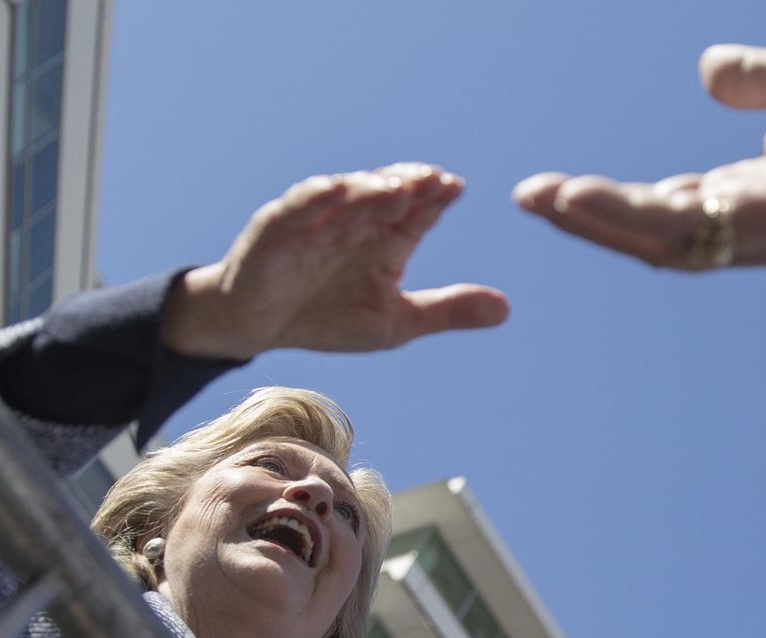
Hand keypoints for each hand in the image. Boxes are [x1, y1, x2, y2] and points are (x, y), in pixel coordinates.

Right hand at [161, 163, 508, 359]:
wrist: (258, 327)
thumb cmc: (328, 316)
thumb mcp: (395, 321)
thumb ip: (446, 311)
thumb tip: (506, 308)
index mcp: (387, 237)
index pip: (417, 210)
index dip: (435, 198)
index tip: (456, 188)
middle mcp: (356, 220)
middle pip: (386, 194)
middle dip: (409, 186)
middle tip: (434, 181)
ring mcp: (317, 219)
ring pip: (347, 196)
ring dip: (370, 189)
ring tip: (395, 188)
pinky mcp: (278, 227)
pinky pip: (298, 207)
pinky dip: (316, 198)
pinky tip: (335, 192)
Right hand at [514, 44, 765, 266]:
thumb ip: (752, 80)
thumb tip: (707, 69)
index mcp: (744, 201)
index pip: (662, 210)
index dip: (608, 201)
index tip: (554, 187)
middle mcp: (743, 230)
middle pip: (647, 236)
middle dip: (585, 219)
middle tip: (527, 199)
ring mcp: (756, 232)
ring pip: (655, 239)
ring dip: (592, 220)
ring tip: (540, 198)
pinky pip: (684, 223)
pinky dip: (625, 210)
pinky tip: (582, 192)